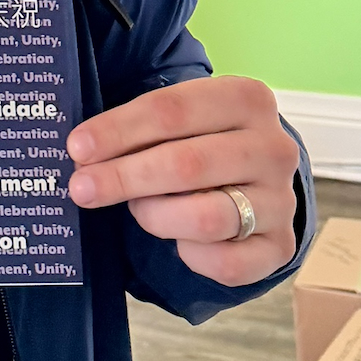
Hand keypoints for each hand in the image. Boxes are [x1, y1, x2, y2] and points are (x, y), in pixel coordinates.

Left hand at [65, 76, 299, 284]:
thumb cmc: (202, 140)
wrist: (255, 178)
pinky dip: (190, 255)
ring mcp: (282, 201)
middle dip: (124, 177)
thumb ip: (139, 128)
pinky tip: (176, 240)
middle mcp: (274, 147)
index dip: (118, 130)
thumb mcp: (180, 118)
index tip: (78, 147)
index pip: (171, 109)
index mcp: (247, 98)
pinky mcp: (280, 247)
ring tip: (135, 209)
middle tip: (82, 188)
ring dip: (154, 216)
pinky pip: (225, 263)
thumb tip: (82, 152)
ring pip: (206, 218)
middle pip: (186, 164)